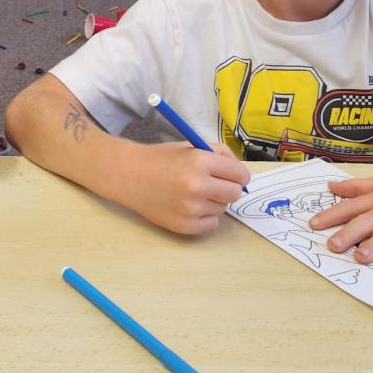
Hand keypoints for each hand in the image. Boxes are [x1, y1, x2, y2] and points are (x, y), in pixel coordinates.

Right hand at [127, 141, 250, 234]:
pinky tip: (190, 206)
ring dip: (214, 201)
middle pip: (235, 193)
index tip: (236, 177)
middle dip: (229, 188)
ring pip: (223, 208)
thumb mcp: (191, 146)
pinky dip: (206, 217)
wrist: (130, 176)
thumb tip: (241, 174)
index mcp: (200, 161)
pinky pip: (212, 224)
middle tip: (215, 185)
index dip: (240, 175)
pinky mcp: (185, 225)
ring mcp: (191, 208)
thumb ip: (220, 154)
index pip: (239, 174)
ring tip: (194, 193)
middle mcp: (197, 185)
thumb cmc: (162, 159)